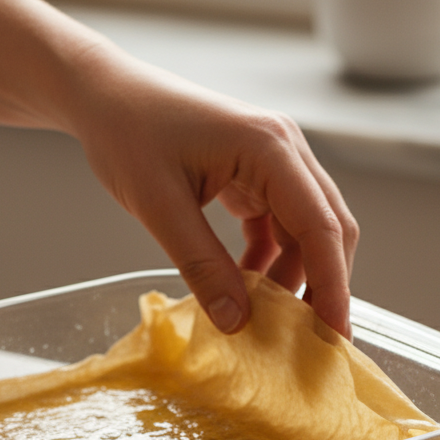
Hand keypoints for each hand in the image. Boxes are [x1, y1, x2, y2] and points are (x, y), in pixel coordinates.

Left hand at [68, 59, 357, 336]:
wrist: (104, 96)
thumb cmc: (127, 133)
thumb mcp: (160, 207)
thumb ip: (202, 266)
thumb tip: (237, 323)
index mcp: (269, 148)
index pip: (322, 226)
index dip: (334, 285)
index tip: (334, 336)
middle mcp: (284, 150)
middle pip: (327, 229)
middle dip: (322, 286)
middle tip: (309, 343)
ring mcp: (272, 161)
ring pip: (304, 231)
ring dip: (291, 277)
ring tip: (268, 323)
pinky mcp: (254, 174)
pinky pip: (277, 226)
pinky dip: (268, 261)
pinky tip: (245, 290)